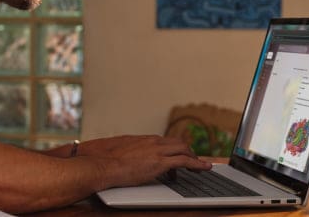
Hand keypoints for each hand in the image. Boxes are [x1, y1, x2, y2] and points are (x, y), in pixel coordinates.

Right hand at [79, 135, 211, 188]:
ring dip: (194, 158)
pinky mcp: (161, 162)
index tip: (177, 157)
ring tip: (200, 167)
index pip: (165, 142)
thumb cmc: (107, 161)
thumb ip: (130, 153)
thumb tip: (130, 159)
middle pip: (178, 143)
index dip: (174, 150)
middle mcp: (153, 142)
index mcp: (144, 140)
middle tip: (193, 162)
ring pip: (184, 149)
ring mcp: (158, 151)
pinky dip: (198, 164)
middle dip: (188, 152)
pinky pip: (185, 161)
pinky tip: (204, 168)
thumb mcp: (121, 152)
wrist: (104, 165)